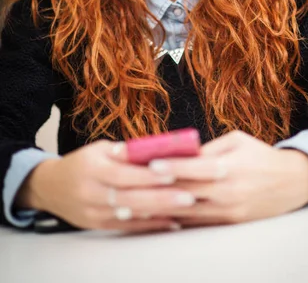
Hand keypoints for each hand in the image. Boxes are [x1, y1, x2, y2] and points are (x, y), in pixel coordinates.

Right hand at [19, 140, 196, 232]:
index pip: (123, 174)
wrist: (49, 187)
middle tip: (189, 196)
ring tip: (185, 208)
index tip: (173, 172)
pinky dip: (150, 225)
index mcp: (92, 169)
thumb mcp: (100, 149)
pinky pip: (127, 227)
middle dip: (161, 197)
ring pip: (131, 215)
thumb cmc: (82, 162)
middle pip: (130, 198)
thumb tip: (158, 148)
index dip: (148, 175)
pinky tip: (171, 221)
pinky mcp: (98, 225)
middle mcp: (91, 193)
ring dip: (159, 212)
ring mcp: (93, 213)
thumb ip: (127, 151)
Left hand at [146, 131, 307, 226]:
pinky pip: (197, 224)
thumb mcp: (237, 141)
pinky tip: (156, 218)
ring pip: (187, 213)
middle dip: (156, 191)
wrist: (293, 182)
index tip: (149, 164)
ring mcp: (229, 212)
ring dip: (159, 210)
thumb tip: (179, 153)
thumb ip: (208, 148)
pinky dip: (176, 221)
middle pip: (186, 193)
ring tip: (133, 206)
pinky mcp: (229, 224)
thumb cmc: (260, 155)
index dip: (172, 166)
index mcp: (230, 168)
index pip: (195, 167)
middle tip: (130, 188)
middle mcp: (228, 193)